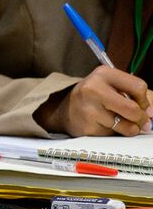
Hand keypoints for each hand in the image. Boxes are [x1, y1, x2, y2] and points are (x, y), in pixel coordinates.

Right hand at [36, 66, 151, 136]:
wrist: (65, 109)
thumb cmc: (95, 97)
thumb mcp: (112, 86)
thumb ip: (134, 95)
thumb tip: (151, 114)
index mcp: (103, 74)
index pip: (138, 87)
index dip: (144, 100)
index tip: (140, 105)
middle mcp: (93, 88)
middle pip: (133, 109)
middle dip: (140, 118)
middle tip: (137, 120)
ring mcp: (88, 108)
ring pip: (126, 126)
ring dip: (129, 128)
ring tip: (120, 123)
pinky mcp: (87, 126)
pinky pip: (113, 135)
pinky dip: (114, 133)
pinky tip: (105, 125)